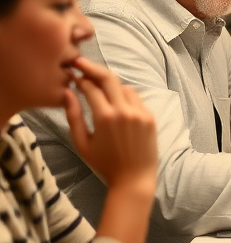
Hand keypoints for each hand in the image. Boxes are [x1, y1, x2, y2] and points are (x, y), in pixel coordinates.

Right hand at [64, 57, 157, 193]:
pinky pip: (136, 98)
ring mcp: (140, 113)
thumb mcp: (82, 143)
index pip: (91, 87)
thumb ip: (73, 116)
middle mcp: (125, 111)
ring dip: (110, 84)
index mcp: (105, 117)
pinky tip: (115, 100)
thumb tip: (67, 92)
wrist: (134, 178)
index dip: (80, 78)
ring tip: (98, 85)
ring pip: (124, 87)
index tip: (73, 75)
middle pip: (109, 78)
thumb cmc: (104, 164)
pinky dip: (124, 95)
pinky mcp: (151, 116)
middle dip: (94, 69)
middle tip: (82, 64)